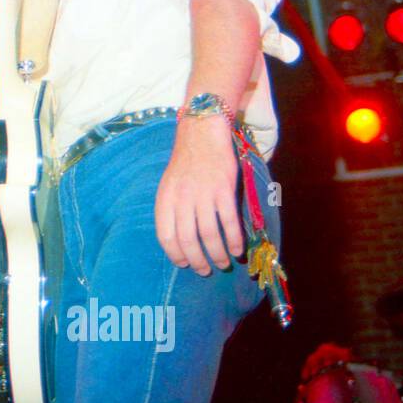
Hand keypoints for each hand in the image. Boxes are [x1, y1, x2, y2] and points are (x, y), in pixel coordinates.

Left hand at [155, 115, 244, 275]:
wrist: (202, 132)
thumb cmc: (186, 162)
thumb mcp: (169, 184)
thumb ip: (171, 209)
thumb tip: (179, 240)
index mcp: (165, 198)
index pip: (165, 235)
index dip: (175, 254)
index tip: (184, 264)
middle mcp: (182, 198)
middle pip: (188, 239)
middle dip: (197, 260)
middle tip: (205, 270)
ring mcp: (203, 194)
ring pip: (210, 234)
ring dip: (218, 254)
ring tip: (223, 263)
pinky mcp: (223, 189)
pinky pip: (229, 222)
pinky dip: (234, 239)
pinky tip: (238, 249)